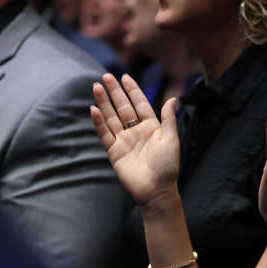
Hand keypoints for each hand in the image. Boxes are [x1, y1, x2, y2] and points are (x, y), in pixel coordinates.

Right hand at [90, 73, 180, 210]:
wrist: (156, 190)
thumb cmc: (168, 166)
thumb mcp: (172, 139)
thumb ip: (169, 118)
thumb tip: (172, 98)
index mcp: (152, 127)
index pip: (140, 104)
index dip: (132, 90)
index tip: (124, 77)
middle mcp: (136, 131)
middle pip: (123, 107)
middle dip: (115, 92)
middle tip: (105, 77)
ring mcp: (124, 141)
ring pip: (112, 118)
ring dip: (104, 103)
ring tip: (96, 87)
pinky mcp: (114, 152)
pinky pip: (105, 134)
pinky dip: (99, 122)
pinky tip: (94, 109)